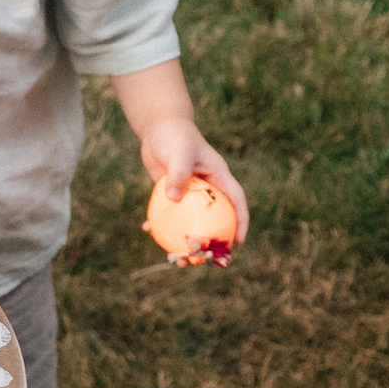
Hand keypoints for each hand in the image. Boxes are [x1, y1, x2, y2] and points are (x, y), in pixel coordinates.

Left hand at [137, 119, 249, 246]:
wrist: (159, 128)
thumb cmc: (174, 137)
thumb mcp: (179, 152)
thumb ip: (178, 173)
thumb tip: (173, 199)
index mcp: (219, 178)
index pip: (236, 202)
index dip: (241, 222)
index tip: (237, 242)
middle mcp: (208, 188)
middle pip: (216, 218)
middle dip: (214, 241)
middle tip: (206, 259)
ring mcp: (191, 193)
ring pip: (192, 221)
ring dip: (186, 238)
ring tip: (178, 257)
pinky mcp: (173, 193)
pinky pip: (170, 213)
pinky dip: (161, 222)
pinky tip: (147, 230)